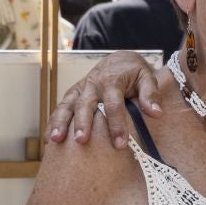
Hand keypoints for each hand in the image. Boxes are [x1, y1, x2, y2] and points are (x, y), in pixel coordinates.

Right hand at [45, 51, 166, 149]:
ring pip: (67, 105)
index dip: (116, 124)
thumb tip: (156, 113)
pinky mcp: (72, 94)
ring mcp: (79, 89)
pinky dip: (53, 123)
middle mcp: (92, 84)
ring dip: (60, 122)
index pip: (114, 104)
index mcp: (112, 81)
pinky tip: (48, 140)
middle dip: (82, 123)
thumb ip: (151, 94)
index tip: (120, 144)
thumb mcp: (146, 78)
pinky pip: (60, 108)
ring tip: (55, 140)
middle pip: (85, 104)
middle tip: (81, 141)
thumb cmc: (134, 73)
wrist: (118, 60)